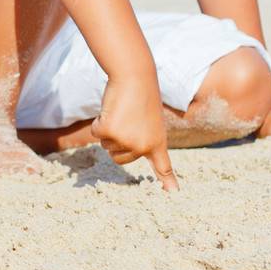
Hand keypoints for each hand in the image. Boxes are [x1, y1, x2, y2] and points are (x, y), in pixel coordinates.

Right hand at [92, 74, 176, 190]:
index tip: (174, 193)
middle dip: (116, 141)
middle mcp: (142, 147)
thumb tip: (140, 148)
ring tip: (122, 111)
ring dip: (109, 129)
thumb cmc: (141, 94)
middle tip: (126, 119)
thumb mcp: (151, 120)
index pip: (163, 166)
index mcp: (158, 143)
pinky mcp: (109, 131)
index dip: (167, 181)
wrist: (135, 76)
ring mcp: (126, 140)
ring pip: (107, 145)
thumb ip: (145, 139)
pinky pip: (97, 133)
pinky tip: (110, 109)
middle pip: (119, 158)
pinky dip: (98, 121)